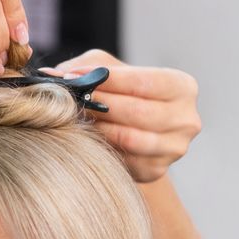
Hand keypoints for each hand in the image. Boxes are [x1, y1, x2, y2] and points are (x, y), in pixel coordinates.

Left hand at [41, 50, 201, 183]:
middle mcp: (187, 120)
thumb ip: (88, 68)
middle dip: (101, 105)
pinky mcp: (157, 171)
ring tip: (77, 118)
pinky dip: (103, 148)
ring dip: (98, 128)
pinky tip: (88, 138)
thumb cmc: (123, 91)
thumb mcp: (112, 70)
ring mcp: (175, 149)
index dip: (109, 80)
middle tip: (71, 100)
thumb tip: (52, 74)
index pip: (145, 82)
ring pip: (130, 139)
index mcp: (183, 87)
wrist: (136, 126)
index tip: (76, 77)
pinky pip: (125, 160)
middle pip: (138, 113)